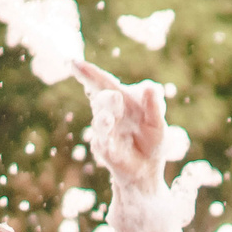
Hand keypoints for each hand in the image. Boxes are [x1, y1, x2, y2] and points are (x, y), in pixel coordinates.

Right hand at [73, 60, 179, 184]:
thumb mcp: (157, 123)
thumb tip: (151, 87)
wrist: (146, 169)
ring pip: (101, 122)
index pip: (104, 83)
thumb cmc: (151, 140)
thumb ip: (154, 106)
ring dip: (104, 120)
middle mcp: (109, 113)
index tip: (73, 63)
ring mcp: (105, 132)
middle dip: (106, 97)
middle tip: (115, 95)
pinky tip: (104, 143)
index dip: (89, 73)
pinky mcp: (105, 151)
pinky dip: (104, 143)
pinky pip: (103, 145)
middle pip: (103, 99)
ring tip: (108, 120)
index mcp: (122, 100)